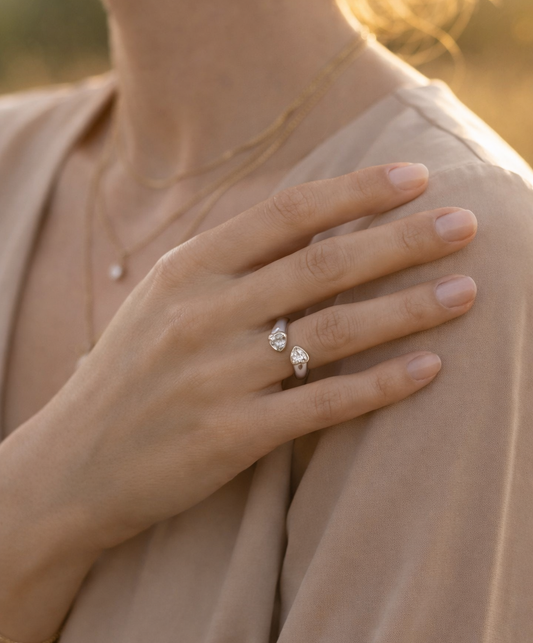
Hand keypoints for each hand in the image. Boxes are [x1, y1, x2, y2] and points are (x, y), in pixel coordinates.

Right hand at [41, 163, 476, 549]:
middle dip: (404, 240)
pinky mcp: (231, 438)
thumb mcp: (164, 300)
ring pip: (335, 332)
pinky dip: (382, 385)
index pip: (288, 215)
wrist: (73, 464)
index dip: (358, 192)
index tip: (416, 177)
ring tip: (466, 290)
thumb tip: (314, 227)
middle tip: (467, 224)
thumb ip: (230, 264)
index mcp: (187, 269)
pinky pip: (324, 405)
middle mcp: (204, 314)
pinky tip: (430, 368)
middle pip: (325, 267)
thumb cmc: (129, 374)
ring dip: (409, 309)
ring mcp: (218, 377)